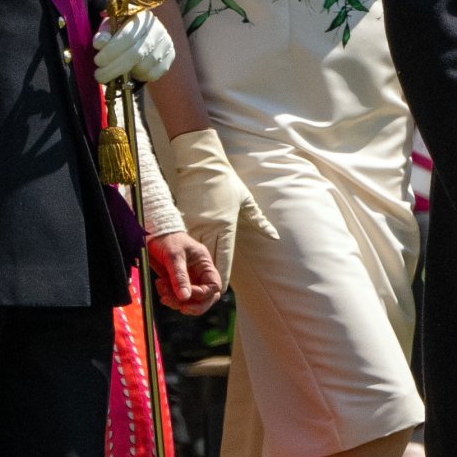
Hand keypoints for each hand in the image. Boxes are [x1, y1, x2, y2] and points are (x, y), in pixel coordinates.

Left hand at [94, 10, 174, 83]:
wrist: (142, 32)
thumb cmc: (122, 30)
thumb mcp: (110, 27)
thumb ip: (104, 34)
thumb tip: (100, 43)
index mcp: (141, 16)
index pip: (128, 36)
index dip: (111, 51)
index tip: (98, 62)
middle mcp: (158, 28)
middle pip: (136, 54)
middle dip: (115, 67)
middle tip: (100, 76)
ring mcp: (167, 43)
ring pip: (144, 67)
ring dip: (126, 74)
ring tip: (115, 71)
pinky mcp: (171, 56)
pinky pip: (153, 74)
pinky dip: (139, 77)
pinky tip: (131, 72)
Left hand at [147, 231, 221, 313]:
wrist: (152, 235)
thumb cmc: (167, 239)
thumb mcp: (174, 256)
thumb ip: (180, 276)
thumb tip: (185, 297)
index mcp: (204, 264)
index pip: (214, 286)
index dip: (203, 294)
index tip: (188, 294)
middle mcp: (199, 274)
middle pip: (206, 298)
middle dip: (193, 305)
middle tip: (180, 307)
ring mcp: (188, 280)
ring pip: (190, 300)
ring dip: (177, 301)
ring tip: (163, 292)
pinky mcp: (176, 283)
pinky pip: (177, 297)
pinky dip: (169, 297)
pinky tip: (161, 288)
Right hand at [168, 126, 278, 283]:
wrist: (201, 163)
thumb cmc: (225, 181)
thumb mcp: (245, 199)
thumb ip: (259, 220)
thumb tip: (274, 235)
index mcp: (225, 225)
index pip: (225, 256)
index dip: (224, 273)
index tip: (223, 286)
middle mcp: (208, 227)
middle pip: (208, 258)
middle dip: (207, 276)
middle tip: (207, 292)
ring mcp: (193, 223)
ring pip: (193, 252)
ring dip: (194, 267)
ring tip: (193, 283)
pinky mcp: (182, 218)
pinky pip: (185, 239)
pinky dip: (184, 252)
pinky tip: (183, 262)